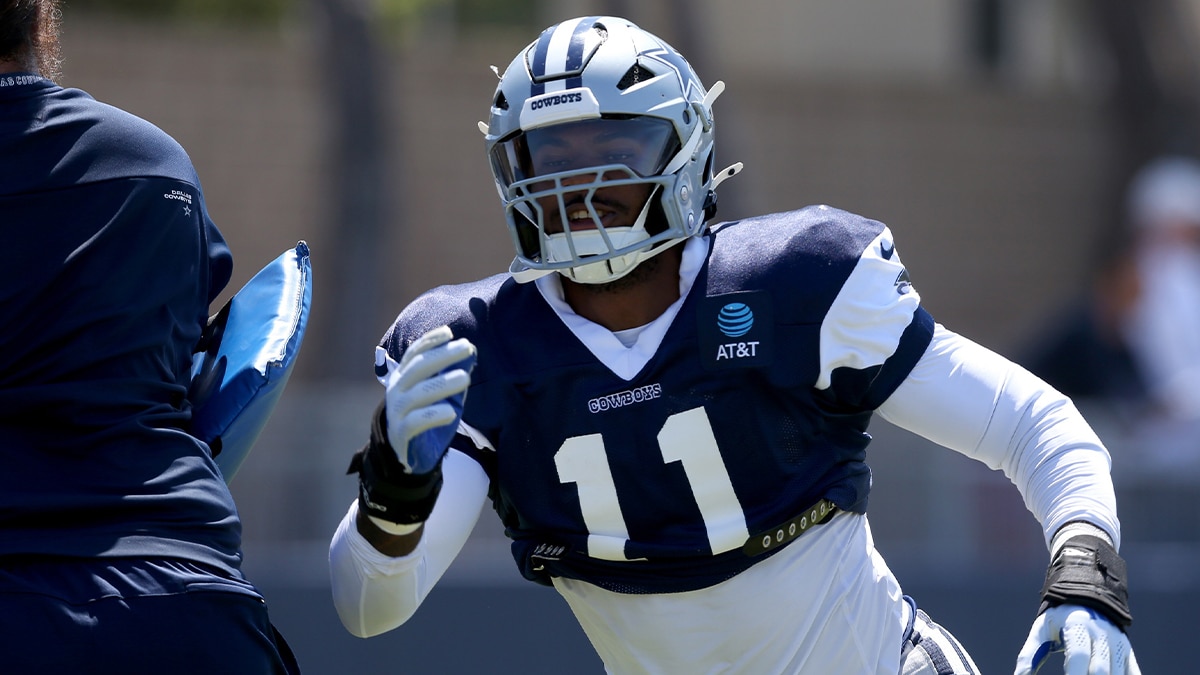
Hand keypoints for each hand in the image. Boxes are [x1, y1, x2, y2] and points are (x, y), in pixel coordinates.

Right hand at [376, 325, 475, 473]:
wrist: (401, 450)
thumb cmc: (422, 414)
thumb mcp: (433, 392)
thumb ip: (448, 376)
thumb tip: (470, 356)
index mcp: (403, 376)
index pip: (414, 353)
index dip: (430, 341)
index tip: (449, 332)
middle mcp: (397, 389)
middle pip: (418, 368)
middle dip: (443, 355)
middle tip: (466, 347)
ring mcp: (397, 410)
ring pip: (419, 393)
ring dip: (443, 383)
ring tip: (465, 378)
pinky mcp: (401, 432)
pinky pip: (416, 421)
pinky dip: (433, 415)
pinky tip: (451, 412)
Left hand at [1014, 604, 1139, 674]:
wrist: (1089, 597)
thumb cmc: (1059, 618)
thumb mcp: (1042, 629)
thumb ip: (1030, 654)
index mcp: (1078, 626)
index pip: (1078, 655)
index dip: (1074, 673)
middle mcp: (1102, 635)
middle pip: (1100, 669)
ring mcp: (1118, 645)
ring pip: (1118, 674)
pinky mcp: (1128, 654)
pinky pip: (1133, 674)